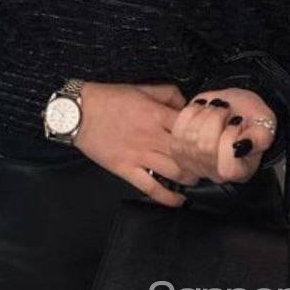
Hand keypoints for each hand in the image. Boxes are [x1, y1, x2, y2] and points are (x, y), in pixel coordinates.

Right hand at [74, 81, 197, 207]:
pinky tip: (179, 201)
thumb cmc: (109, 98)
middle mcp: (152, 136)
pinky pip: (151, 188)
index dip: (205, 134)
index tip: (211, 139)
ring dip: (191, 178)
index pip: (190, 127)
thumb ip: (167, 93)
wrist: (78, 113)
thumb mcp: (141, 88)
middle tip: (209, 163)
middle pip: (187, 153)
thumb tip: (187, 104)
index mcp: (156, 114)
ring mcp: (139, 155)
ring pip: (175, 173)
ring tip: (196, 178)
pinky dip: (168, 197)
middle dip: (202, 160)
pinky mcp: (126, 170)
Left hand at [168, 87, 276, 185]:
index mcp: (241, 171)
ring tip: (214, 108)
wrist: (235, 107)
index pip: (228, 168)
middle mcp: (216, 172)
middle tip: (225, 109)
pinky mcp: (180, 150)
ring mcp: (195, 163)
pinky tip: (201, 110)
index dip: (229, 139)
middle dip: (215, 119)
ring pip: (189, 139)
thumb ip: (260, 137)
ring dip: (202, 114)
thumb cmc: (250, 117)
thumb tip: (241, 147)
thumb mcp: (265, 124)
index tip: (236, 122)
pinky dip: (189, 114)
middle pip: (205, 149)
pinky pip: (177, 131)